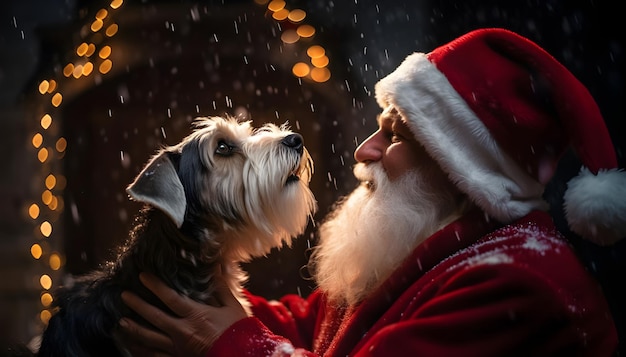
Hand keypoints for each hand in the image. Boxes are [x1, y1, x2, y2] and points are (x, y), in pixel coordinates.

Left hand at [119, 272, 247, 356]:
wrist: (242, 356)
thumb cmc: (238, 331)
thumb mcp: (231, 306)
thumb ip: (221, 286)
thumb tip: (218, 265)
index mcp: (195, 315)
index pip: (169, 297)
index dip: (155, 285)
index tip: (143, 276)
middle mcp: (182, 331)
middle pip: (153, 316)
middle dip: (137, 304)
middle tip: (124, 295)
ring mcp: (178, 348)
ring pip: (149, 339)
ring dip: (133, 329)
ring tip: (122, 322)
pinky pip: (155, 355)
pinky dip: (142, 351)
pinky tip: (134, 346)